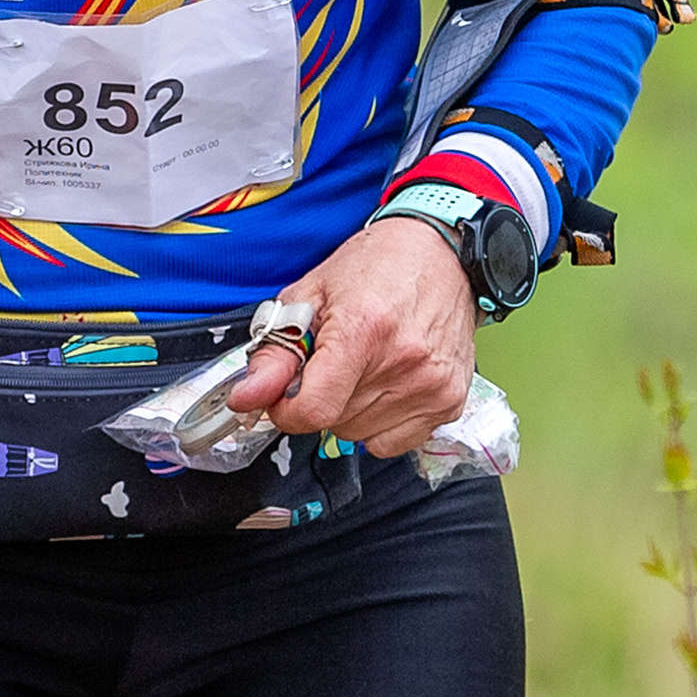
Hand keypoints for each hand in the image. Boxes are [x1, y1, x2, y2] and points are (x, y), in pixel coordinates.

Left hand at [224, 218, 476, 459]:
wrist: (441, 254)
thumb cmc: (376, 267)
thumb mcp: (309, 295)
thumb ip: (274, 352)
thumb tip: (245, 398)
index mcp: (363, 329)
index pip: (314, 410)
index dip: (286, 410)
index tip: (283, 396)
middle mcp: (404, 362)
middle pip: (334, 423)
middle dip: (319, 399)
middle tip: (331, 361)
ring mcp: (432, 385)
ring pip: (361, 435)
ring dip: (349, 410)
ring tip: (362, 366)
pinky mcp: (450, 400)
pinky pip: (393, 442)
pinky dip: (380, 422)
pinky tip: (385, 384)